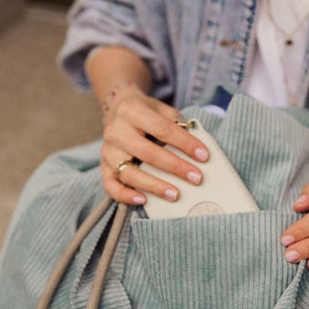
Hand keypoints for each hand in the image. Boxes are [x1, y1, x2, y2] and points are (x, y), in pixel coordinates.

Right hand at [100, 83, 209, 205]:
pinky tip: (143, 200)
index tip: (204, 156)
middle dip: (175, 167)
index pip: (162, 129)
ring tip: (175, 195)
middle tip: (196, 178)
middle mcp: (115, 130)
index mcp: (131, 110)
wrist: (118, 108)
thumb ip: (176, 124)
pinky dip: (125, 195)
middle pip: (147, 153)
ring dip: (154, 186)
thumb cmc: (146, 111)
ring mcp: (107, 150)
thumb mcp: (161, 108)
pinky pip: (110, 185)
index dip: (185, 144)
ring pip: (129, 173)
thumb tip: (196, 148)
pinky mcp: (103, 166)